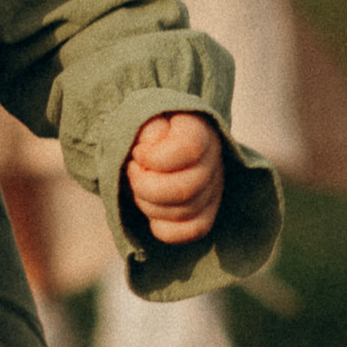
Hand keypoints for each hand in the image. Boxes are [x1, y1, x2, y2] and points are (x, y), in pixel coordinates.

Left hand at [125, 112, 224, 244]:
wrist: (149, 138)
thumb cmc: (143, 128)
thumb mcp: (140, 116)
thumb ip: (146, 128)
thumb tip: (150, 148)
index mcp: (198, 127)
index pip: (188, 149)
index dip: (154, 158)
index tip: (138, 153)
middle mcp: (213, 157)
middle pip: (184, 189)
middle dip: (145, 187)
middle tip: (133, 172)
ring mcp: (213, 185)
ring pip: (185, 212)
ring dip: (149, 205)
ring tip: (139, 187)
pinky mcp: (208, 209)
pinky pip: (193, 230)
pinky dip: (165, 228)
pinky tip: (151, 213)